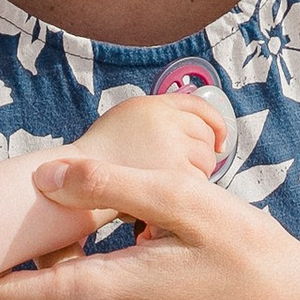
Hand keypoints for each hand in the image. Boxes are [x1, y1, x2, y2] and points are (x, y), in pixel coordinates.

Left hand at [0, 152, 299, 299]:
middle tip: (103, 228)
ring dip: (77, 289)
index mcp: (99, 296)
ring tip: (127, 254)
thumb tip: (42, 177)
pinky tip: (143, 286)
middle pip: (33, 299)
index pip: (0, 296)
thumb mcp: (182, 200)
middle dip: (52, 263)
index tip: (24, 231)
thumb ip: (105, 184)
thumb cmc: (247, 254)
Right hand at [81, 88, 233, 178]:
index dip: (214, 123)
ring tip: (173, 181)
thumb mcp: (127, 118)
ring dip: (198, 171)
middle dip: (203, 152)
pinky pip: (200, 180)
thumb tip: (198, 123)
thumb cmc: (102, 155)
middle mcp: (165, 122)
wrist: (80, 179)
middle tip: (188, 166)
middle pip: (206, 135)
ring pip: (207, 159)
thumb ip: (159, 116)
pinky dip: (191, 188)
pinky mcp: (175, 174)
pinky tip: (174, 193)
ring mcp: (171, 147)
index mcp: (154, 105)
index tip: (218, 139)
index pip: (198, 107)